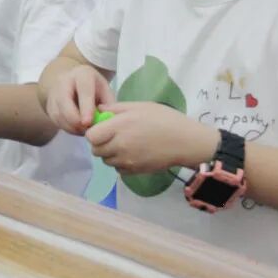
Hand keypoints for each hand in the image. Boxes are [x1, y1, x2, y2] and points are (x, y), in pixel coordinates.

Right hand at [43, 65, 114, 134]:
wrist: (72, 81)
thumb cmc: (93, 88)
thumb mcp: (104, 90)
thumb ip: (108, 104)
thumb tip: (107, 120)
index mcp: (83, 74)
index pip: (83, 90)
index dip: (85, 107)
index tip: (88, 123)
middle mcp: (65, 81)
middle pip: (65, 102)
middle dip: (75, 120)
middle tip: (87, 130)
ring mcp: (54, 93)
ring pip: (59, 114)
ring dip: (72, 127)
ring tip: (85, 129)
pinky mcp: (49, 105)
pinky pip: (56, 121)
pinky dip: (67, 128)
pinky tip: (77, 128)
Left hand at [86, 102, 219, 174]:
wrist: (185, 141)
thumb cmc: (164, 118)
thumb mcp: (139, 106)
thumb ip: (116, 108)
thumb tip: (99, 110)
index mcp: (119, 127)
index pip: (91, 136)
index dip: (94, 132)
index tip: (102, 127)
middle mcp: (120, 146)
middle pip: (96, 150)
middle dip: (100, 143)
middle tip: (111, 135)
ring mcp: (127, 161)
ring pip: (106, 161)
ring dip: (109, 153)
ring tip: (123, 143)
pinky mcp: (135, 172)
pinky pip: (118, 169)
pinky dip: (120, 163)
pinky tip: (131, 153)